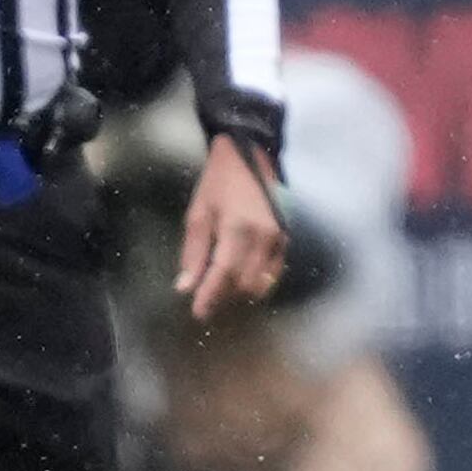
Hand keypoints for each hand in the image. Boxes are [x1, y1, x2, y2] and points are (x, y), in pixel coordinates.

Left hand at [177, 133, 287, 323]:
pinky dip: (258, 281)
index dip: (210, 296)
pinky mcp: (286, 239)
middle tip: (206, 299)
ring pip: (261, 282)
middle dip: (224, 296)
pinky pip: (274, 272)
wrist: (250, 157)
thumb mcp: (197, 214)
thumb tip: (185, 287)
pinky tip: (241, 278)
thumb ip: (193, 253)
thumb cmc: (218, 183)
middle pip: (244, 283)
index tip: (199, 313)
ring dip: (240, 291)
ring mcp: (278, 238)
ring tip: (222, 288)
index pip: (223, 273)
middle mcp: (263, 236)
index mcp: (237, 227)